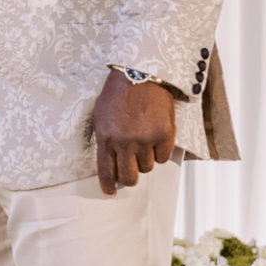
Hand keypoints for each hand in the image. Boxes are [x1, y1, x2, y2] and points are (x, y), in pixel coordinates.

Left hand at [93, 70, 177, 195]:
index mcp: (106, 138)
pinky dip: (160, 151)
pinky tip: (156, 137)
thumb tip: (108, 164)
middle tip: (131, 171)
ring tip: (143, 141)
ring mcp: (145, 139)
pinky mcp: (164, 134)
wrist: (140, 72)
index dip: (108, 185)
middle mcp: (125, 142)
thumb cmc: (118, 93)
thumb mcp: (101, 116)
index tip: (111, 192)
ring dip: (145, 159)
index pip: (106, 171)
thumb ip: (104, 140)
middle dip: (129, 178)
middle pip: (129, 177)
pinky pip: (163, 157)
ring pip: (147, 167)